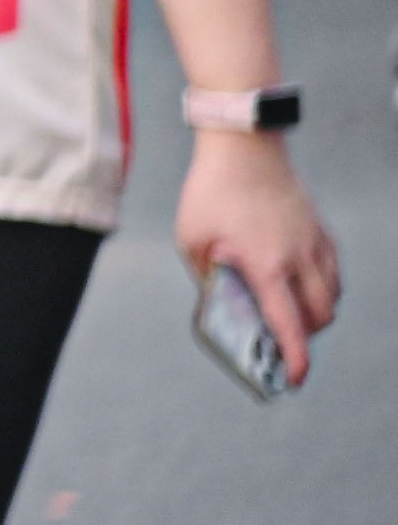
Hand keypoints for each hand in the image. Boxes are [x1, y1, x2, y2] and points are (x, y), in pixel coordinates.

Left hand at [181, 126, 343, 384]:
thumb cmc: (212, 190)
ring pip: (332, 296)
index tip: (294, 379)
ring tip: (288, 310)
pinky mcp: (321, 230)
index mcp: (266, 265)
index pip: (289, 324)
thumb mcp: (191, 237)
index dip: (295, 357)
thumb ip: (205, 274)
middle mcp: (299, 259)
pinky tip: (297, 281)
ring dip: (315, 312)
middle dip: (305, 337)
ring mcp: (315, 243)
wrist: (243, 145)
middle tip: (282, 339)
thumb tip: (219, 298)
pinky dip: (322, 287)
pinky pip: (333, 272)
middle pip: (320, 317)